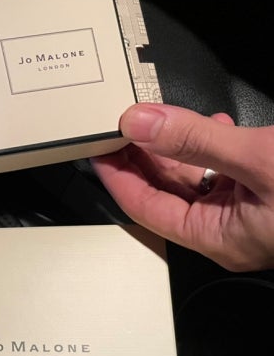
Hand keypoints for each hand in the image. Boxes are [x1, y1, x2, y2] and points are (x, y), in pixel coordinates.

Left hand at [91, 103, 273, 270]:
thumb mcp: (259, 159)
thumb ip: (196, 141)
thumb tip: (141, 125)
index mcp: (217, 238)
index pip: (145, 207)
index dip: (117, 175)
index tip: (98, 146)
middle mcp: (229, 231)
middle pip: (166, 193)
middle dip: (142, 155)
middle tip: (122, 124)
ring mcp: (249, 212)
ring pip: (195, 179)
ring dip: (177, 146)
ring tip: (158, 116)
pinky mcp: (267, 192)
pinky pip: (226, 171)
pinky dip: (213, 145)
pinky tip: (211, 122)